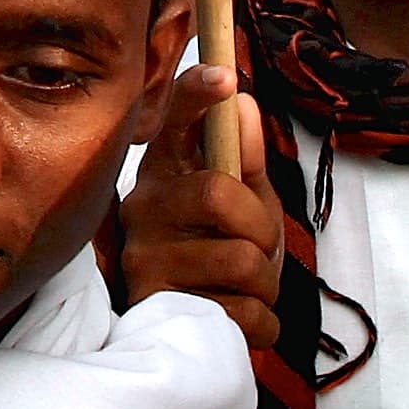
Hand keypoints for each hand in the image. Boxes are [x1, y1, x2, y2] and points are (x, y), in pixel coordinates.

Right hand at [116, 64, 283, 348]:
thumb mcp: (244, 206)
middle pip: (219, 194)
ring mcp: (143, 256)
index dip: (197, 96)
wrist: (194, 331)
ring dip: (265, 284)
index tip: (226, 76)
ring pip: (239, 260)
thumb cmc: (220, 255)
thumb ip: (246, 160)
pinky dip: (260, 322)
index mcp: (166, 171)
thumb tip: (244, 101)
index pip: (174, 121)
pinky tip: (240, 317)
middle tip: (259, 249)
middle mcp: (143, 206)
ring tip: (248, 289)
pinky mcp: (154, 306)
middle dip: (260, 228)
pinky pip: (240, 310)